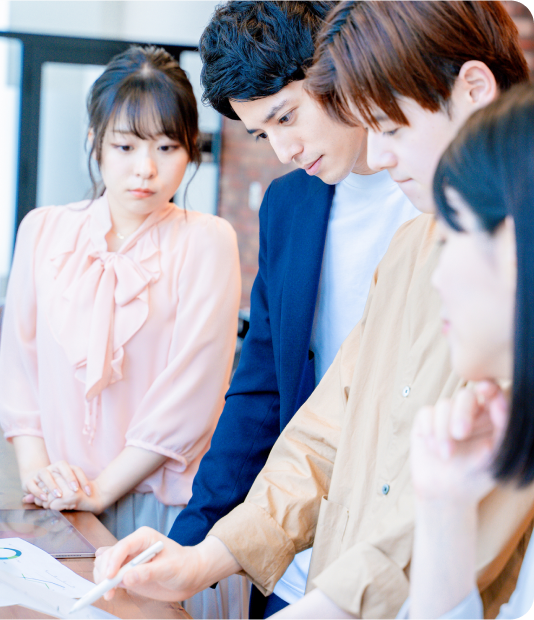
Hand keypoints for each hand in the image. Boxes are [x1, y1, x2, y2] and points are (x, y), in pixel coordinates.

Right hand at [22, 461, 91, 508]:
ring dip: (52, 485)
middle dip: (69, 478)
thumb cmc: (56, 485)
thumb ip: (77, 488)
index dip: (83, 480)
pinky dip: (38, 491)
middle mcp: (52, 467)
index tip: (88, 492)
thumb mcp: (67, 486)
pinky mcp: (29, 481)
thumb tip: (91, 494)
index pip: (75, 469)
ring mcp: (40, 473)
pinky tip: (45, 499)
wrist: (34, 481)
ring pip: (45, 474)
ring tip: (59, 495)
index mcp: (63, 467)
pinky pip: (32, 484)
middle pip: (61, 466)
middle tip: (75, 490)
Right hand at [94, 528, 202, 601]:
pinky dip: (105, 584)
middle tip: (109, 590)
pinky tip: (110, 592)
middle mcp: (133, 546)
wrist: (190, 575)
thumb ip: (149, 572)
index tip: (110, 577)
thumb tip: (127, 577)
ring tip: (110, 593)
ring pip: (104, 564)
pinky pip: (109, 576)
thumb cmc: (184, 566)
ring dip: (102, 578)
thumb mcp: (170, 568)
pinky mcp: (127, 573)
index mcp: (143, 537)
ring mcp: (128, 560)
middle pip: (109, 555)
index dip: (114, 561)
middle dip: (105, 572)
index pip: (123, 546)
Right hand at [411, 381, 507, 503]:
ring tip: (446, 454)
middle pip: (466, 395)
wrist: (444, 494)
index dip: (489, 387)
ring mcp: (446, 416)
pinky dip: (429, 429)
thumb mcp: (495, 459)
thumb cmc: (474, 478)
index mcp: (490, 419)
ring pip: (444, 405)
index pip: (492, 394)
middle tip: (461, 434)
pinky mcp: (426, 421)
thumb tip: (501, 406)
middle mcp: (469, 413)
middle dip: (462, 413)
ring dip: (443, 431)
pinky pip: (426, 413)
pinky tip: (433, 447)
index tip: (486, 390)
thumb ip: (502, 432)